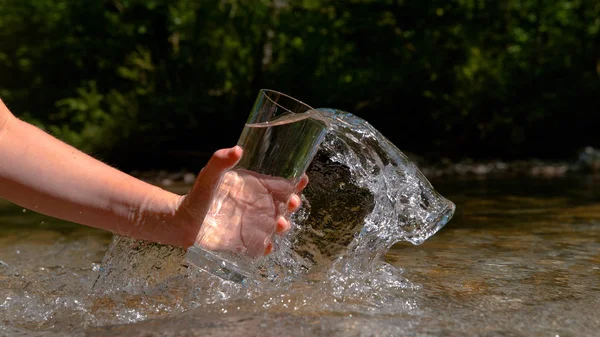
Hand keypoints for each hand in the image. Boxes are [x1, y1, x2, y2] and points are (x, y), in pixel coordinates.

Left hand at [174, 146, 307, 255]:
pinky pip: (261, 246)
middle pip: (284, 205)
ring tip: (281, 224)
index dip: (294, 182)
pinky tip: (267, 246)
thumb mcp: (208, 177)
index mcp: (254, 189)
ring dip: (283, 225)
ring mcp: (253, 225)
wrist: (182, 222)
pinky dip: (266, 247)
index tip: (302, 179)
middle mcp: (257, 207)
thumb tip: (238, 149)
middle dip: (293, 203)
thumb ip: (220, 162)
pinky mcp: (245, 242)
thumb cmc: (197, 196)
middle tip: (293, 202)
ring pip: (276, 225)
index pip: (280, 184)